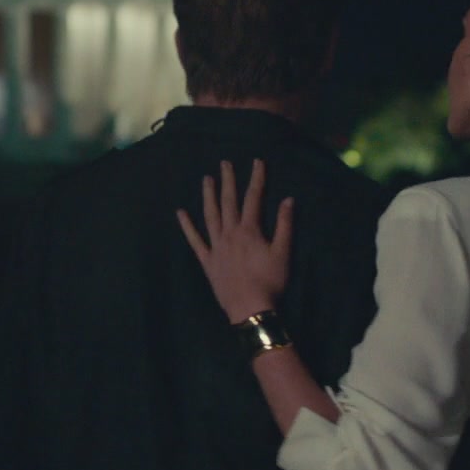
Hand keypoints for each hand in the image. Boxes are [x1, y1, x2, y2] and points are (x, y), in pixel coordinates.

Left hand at [176, 158, 294, 322]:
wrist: (249, 308)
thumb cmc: (270, 281)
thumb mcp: (283, 253)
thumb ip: (285, 225)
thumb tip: (288, 199)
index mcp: (249, 230)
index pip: (253, 198)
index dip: (256, 178)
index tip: (257, 162)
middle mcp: (230, 233)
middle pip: (229, 202)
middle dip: (228, 181)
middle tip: (224, 163)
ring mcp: (216, 246)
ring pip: (210, 216)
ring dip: (208, 196)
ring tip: (206, 180)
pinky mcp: (207, 260)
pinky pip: (195, 240)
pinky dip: (187, 226)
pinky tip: (180, 213)